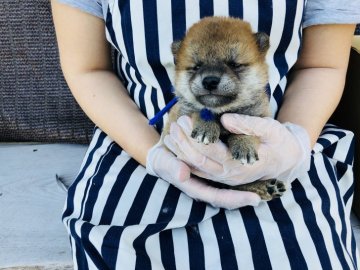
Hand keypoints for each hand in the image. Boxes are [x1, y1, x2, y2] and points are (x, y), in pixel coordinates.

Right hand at [146, 141, 260, 208]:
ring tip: (262, 186)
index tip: (254, 200)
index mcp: (194, 187)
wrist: (159, 155)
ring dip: (241, 188)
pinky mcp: (210, 172)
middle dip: (242, 197)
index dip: (235, 199)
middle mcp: (204, 186)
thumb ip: (171, 167)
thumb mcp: (163, 162)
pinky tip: (249, 170)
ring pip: (228, 188)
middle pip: (226, 197)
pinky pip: (226, 176)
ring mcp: (208, 180)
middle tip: (262, 197)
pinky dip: (237, 176)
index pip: (218, 197)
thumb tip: (183, 174)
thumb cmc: (161, 159)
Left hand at [164, 114, 310, 184]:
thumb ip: (249, 124)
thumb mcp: (271, 129)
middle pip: (198, 161)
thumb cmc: (280, 142)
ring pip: (196, 167)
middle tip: (175, 123)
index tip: (185, 119)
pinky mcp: (221, 175)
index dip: (196, 136)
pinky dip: (186, 157)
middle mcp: (228, 175)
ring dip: (181, 151)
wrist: (287, 161)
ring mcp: (223, 178)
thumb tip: (225, 119)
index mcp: (239, 164)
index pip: (211, 151)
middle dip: (184, 142)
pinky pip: (199, 169)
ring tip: (171, 132)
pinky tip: (178, 145)